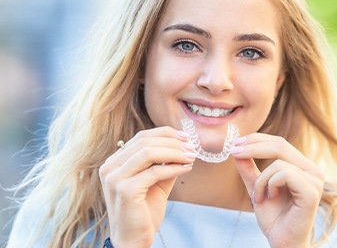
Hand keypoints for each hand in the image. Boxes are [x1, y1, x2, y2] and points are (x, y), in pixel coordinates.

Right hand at [99, 127, 195, 247]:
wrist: (133, 241)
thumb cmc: (143, 212)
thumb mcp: (155, 182)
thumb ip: (164, 163)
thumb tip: (183, 146)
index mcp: (114, 162)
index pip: (141, 137)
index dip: (165, 134)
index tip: (185, 137)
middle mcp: (110, 167)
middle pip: (145, 142)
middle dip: (172, 142)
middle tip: (192, 146)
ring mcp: (115, 178)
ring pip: (149, 153)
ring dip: (175, 152)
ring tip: (191, 156)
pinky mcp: (125, 190)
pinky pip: (155, 172)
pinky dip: (174, 168)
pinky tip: (187, 168)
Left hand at [231, 133, 323, 247]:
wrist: (282, 241)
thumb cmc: (273, 216)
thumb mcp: (256, 186)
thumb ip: (248, 168)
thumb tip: (236, 148)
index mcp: (302, 166)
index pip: (279, 143)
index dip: (256, 139)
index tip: (235, 143)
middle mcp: (312, 170)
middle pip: (279, 145)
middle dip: (252, 147)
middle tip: (234, 152)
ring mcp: (314, 180)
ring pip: (278, 162)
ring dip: (261, 179)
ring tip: (258, 196)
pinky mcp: (312, 192)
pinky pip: (284, 174)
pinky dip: (269, 184)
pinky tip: (269, 197)